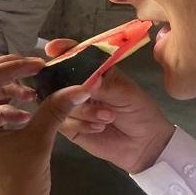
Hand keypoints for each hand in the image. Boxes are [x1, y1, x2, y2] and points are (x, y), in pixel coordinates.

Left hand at [0, 55, 87, 194]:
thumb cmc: (21, 188)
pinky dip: (5, 109)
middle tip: (35, 70)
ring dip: (7, 90)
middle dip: (8, 71)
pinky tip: (27, 116)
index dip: (17, 65)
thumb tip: (82, 85)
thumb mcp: (39, 144)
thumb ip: (55, 109)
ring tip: (34, 94)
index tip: (43, 66)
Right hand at [41, 39, 174, 173]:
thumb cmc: (140, 113)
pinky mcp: (67, 126)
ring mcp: (70, 106)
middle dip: (69, 87)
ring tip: (107, 117)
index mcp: (94, 71)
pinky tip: (98, 128)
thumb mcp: (128, 94)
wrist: (143, 145)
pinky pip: (61, 121)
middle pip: (56, 77)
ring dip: (82, 110)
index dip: (62, 50)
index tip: (53, 49)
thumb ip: (107, 85)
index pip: (74, 55)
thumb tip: (88, 79)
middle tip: (88, 95)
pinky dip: (79, 123)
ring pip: (58, 101)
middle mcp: (78, 86)